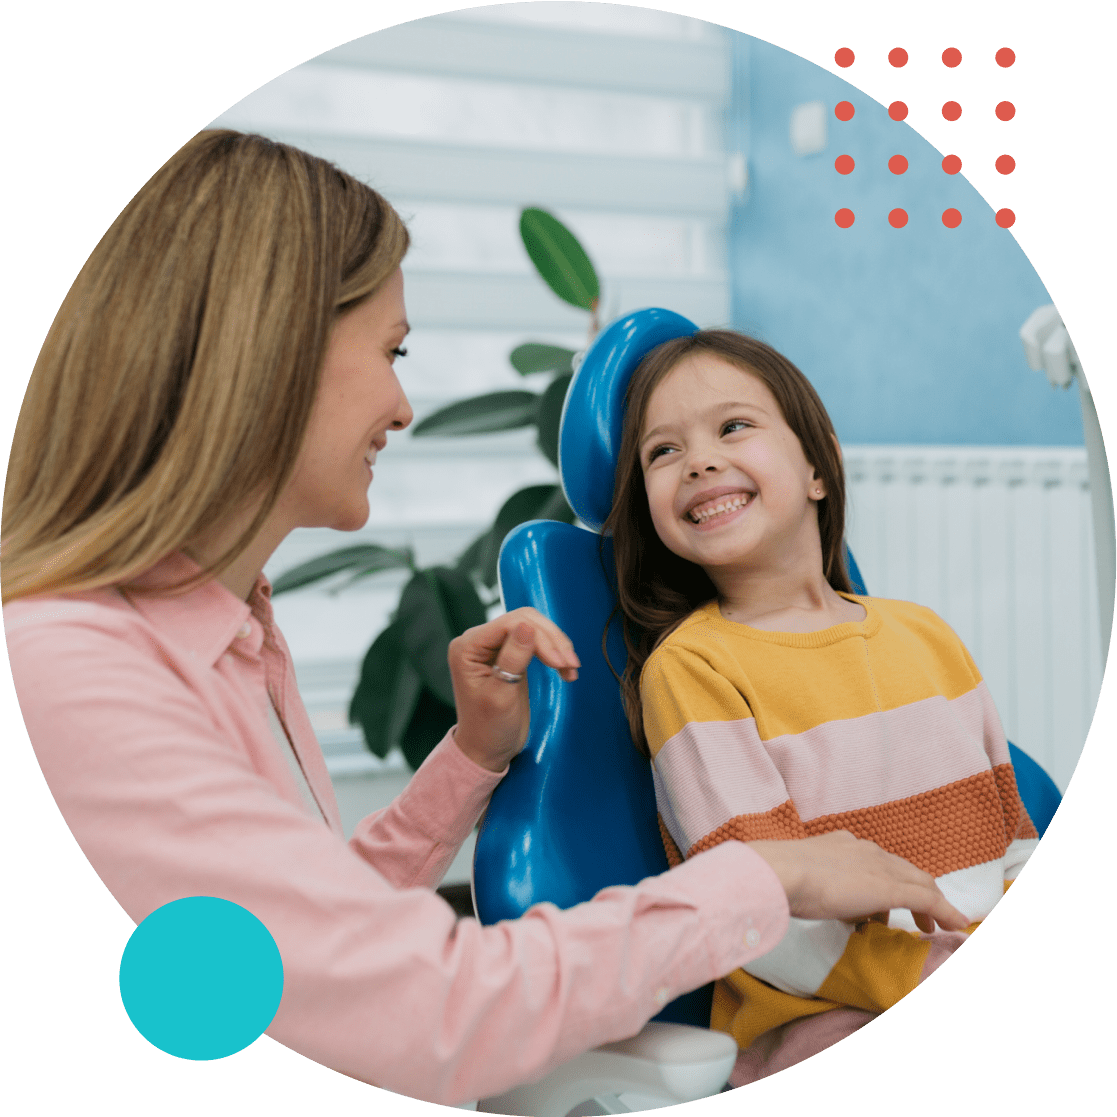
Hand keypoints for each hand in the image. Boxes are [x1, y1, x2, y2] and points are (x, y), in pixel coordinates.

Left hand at [448, 608, 579, 772]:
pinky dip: (553, 652)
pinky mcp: (509, 655)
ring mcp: (494, 647)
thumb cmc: (488, 729)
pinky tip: (564, 669)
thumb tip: (527, 625)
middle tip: (570, 664)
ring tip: (571, 669)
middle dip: (551, 640)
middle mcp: (478, 641)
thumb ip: (513, 659)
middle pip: (523, 621)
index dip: (539, 637)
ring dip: (556, 646)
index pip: (508, 624)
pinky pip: (536, 641)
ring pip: (533, 628)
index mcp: (467, 647)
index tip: (559, 660)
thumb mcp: (501, 696)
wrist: (488, 750)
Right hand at [747, 831, 969, 933]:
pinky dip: (945, 912)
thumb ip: (813, 882)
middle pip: (904, 870)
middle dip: (917, 891)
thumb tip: (811, 896)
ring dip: (931, 904)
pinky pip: (927, 900)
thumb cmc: (781, 875)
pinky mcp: (890, 888)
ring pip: (920, 883)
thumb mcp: (801, 875)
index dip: (890, 880)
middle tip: (922, 916)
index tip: (888, 902)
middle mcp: (867, 850)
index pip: (879, 862)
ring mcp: (880, 867)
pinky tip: (956, 926)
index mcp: (845, 845)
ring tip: (932, 925)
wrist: (783, 872)